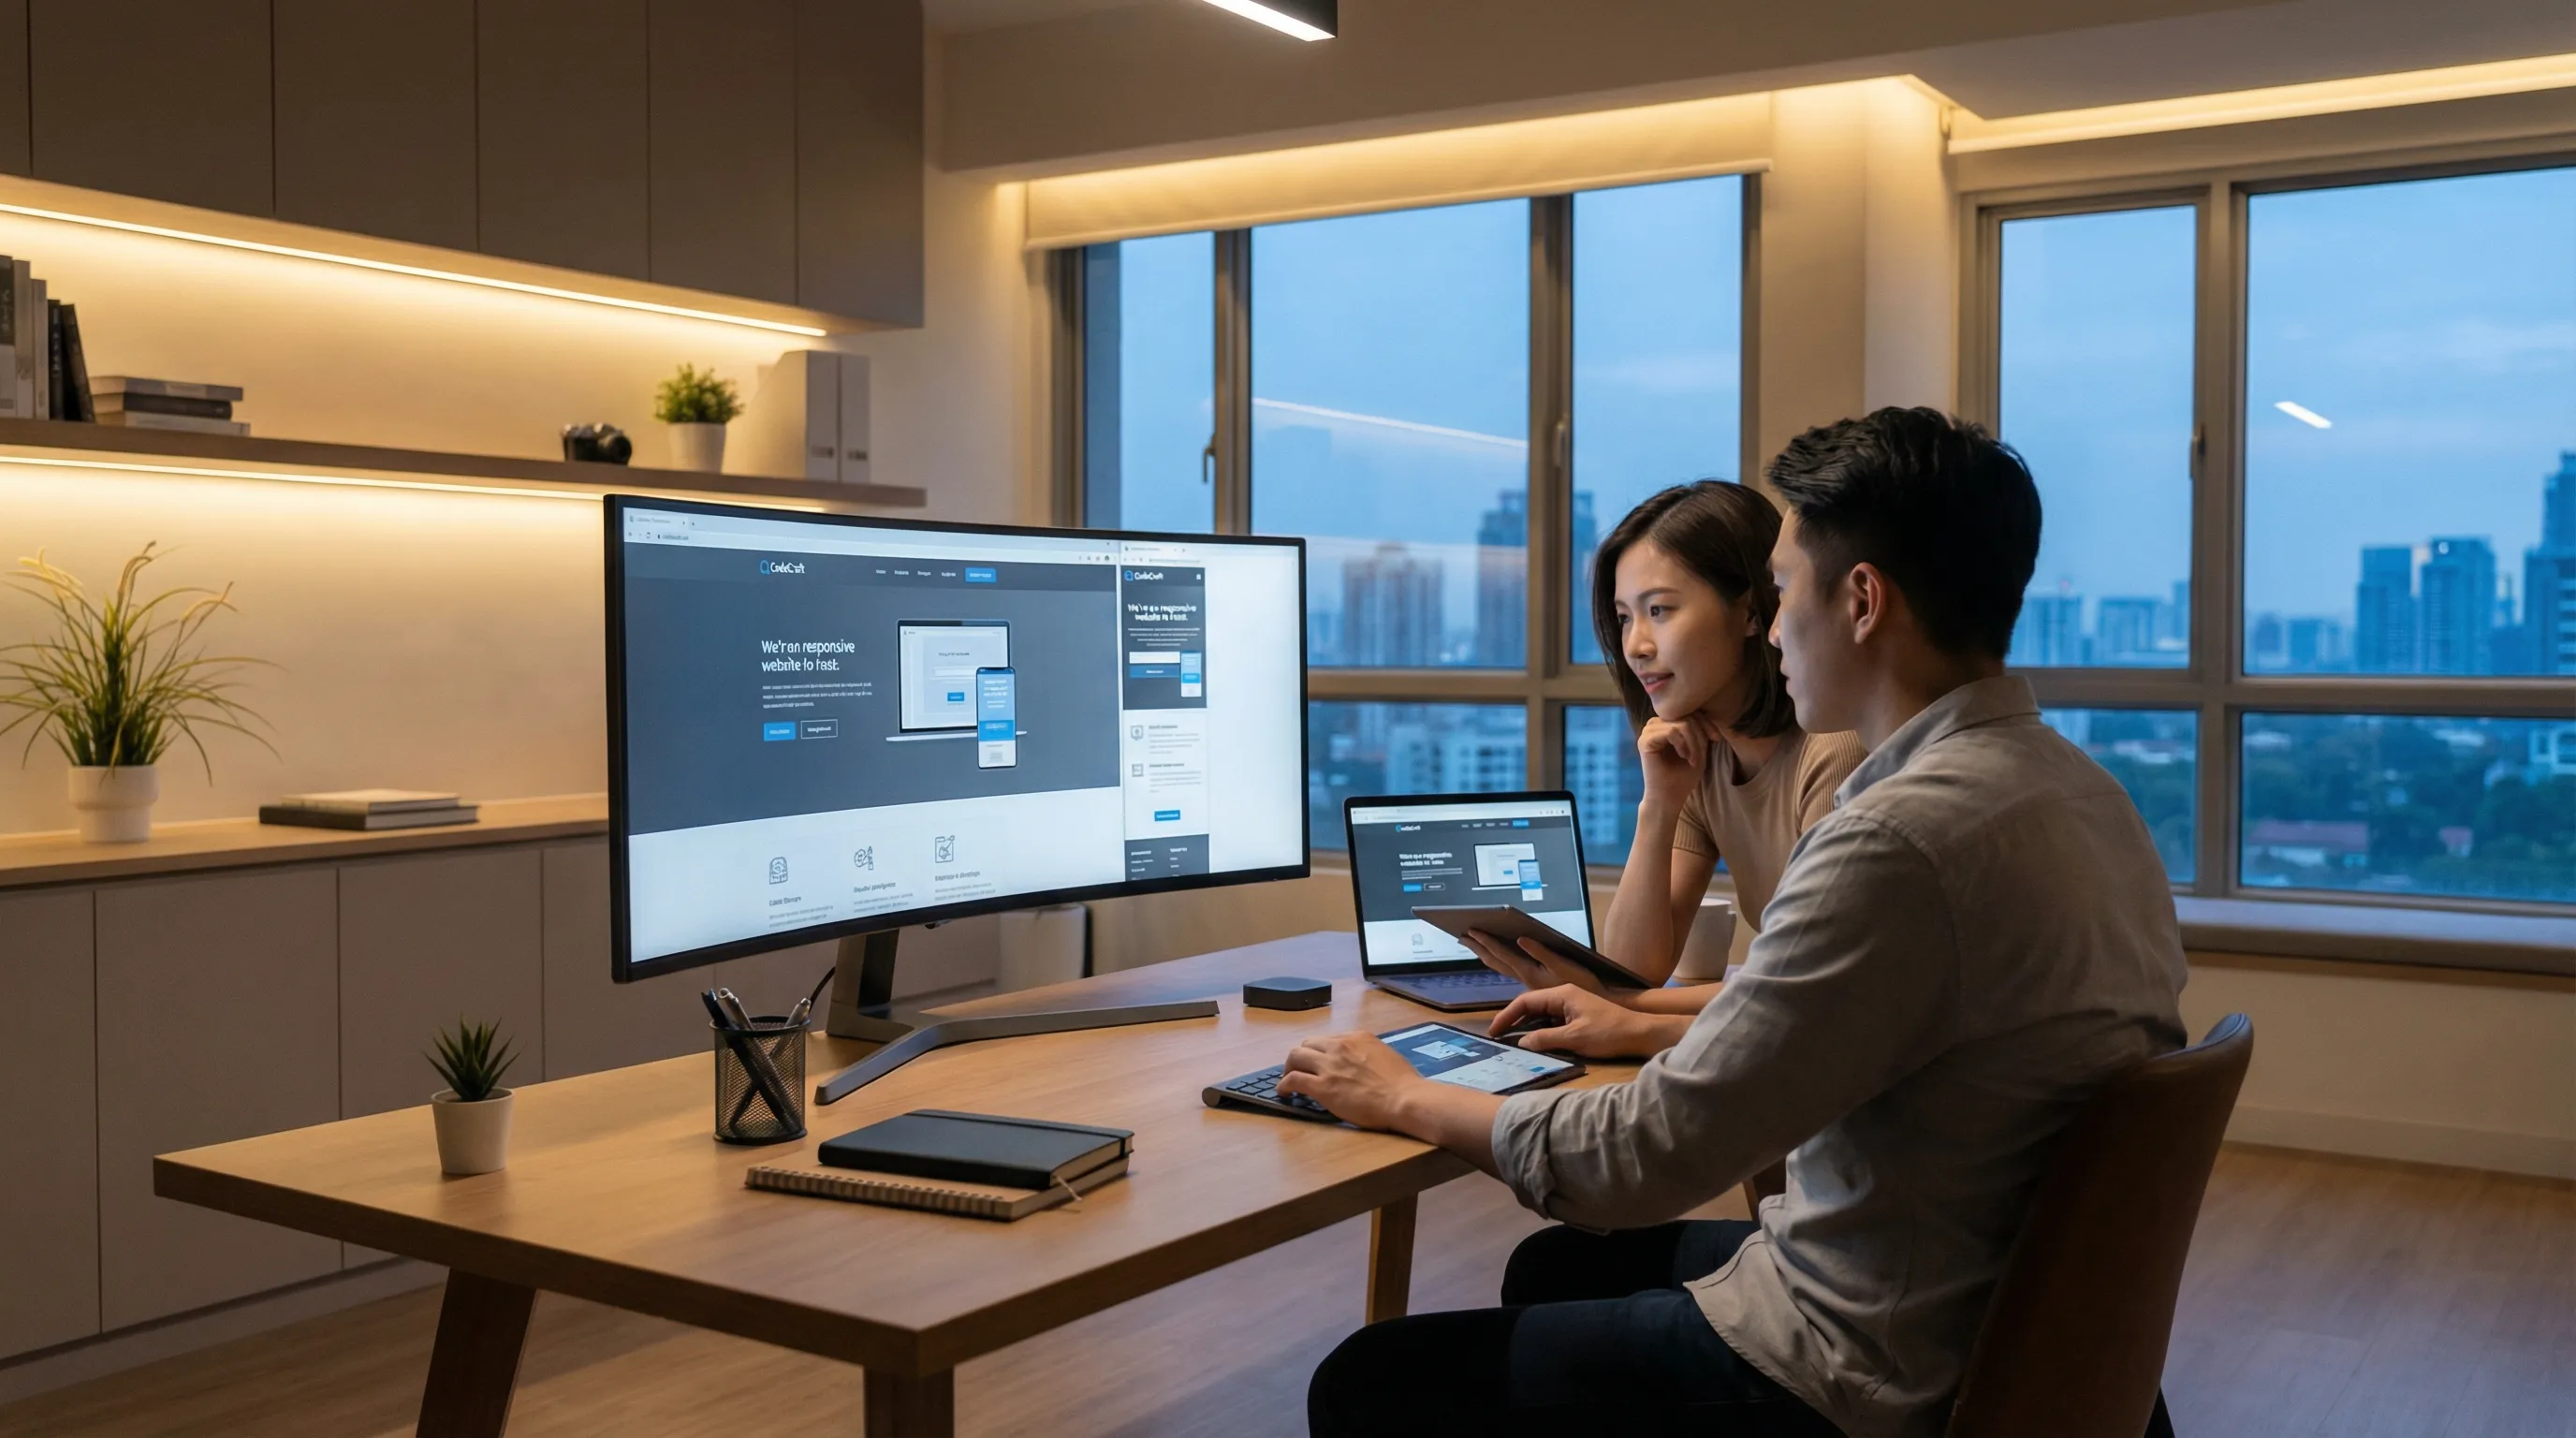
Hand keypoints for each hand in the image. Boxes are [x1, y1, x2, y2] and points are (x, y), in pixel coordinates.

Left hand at [1276, 1031, 1429, 1130]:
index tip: (1320, 1062)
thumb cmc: (1402, 1082)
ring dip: (1289, 1067)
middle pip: (1308, 1044)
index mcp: (1356, 1037)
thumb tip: (1358, 1062)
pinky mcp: (1322, 1086)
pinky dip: (1284, 1085)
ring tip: (1287, 1078)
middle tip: (1301, 1069)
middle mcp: (1339, 1046)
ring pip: (1295, 1056)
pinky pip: (1293, 1080)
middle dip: (1302, 1056)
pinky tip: (1284, 1092)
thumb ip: (1366, 1054)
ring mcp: (1329, 1066)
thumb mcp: (1384, 1054)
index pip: (1329, 1040)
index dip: (1321, 1051)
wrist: (1403, 1098)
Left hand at [1462, 929, 1609, 997]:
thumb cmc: (1584, 986)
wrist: (1598, 1008)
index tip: (1470, 931)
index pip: (1502, 954)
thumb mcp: (1564, 968)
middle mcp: (1526, 977)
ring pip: (1502, 965)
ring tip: (1475, 944)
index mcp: (1529, 972)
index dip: (1486, 942)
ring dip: (1487, 954)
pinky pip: (1511, 968)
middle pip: (1496, 961)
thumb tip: (1521, 939)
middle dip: (1479, 948)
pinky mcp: (1537, 982)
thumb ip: (1542, 953)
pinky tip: (1500, 956)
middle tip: (1462, 936)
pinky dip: (1501, 959)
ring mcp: (1530, 980)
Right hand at [1489, 985, 1673, 1058]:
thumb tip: (1521, 1042)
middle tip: (1497, 1037)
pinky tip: (1534, 1042)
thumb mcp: (1574, 1039)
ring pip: (1541, 1014)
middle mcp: (1565, 995)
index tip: (1494, 1032)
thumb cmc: (1610, 1033)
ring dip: (1526, 1026)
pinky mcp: (1579, 1016)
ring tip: (1510, 1041)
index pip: (1525, 1001)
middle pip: (1531, 1005)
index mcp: (1562, 994)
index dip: (1507, 1016)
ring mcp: (1573, 1005)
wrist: (1641, 1034)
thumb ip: (1545, 1040)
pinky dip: (1540, 1030)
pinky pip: (1552, 1021)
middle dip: (1513, 1020)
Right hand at [1637, 715, 1713, 810]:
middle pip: (1686, 716)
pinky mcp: (1645, 741)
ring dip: (1693, 742)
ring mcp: (1648, 731)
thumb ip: (1701, 731)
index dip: (1706, 723)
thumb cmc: (1683, 776)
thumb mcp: (1699, 749)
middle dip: (1700, 736)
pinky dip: (1683, 744)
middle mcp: (1655, 724)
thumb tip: (1708, 715)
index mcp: (1666, 723)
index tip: (1716, 739)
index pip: (1690, 711)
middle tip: (1700, 756)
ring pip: (1681, 723)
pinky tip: (1684, 756)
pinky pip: (1671, 732)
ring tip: (1692, 759)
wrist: (1669, 797)